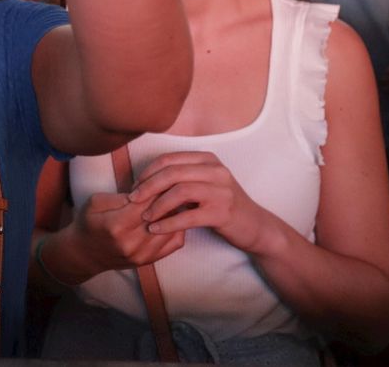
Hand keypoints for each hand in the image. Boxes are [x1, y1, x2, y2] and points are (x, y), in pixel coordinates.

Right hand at [59, 190, 185, 277]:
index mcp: (116, 225)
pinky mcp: (149, 261)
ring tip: (177, 198)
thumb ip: (120, 197)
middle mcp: (132, 243)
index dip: (156, 187)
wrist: (85, 254)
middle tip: (175, 184)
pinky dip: (177, 227)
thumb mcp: (95, 202)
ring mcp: (142, 254)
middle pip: (161, 214)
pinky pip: (175, 242)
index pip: (146, 202)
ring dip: (176, 211)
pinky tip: (173, 216)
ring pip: (172, 228)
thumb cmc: (88, 223)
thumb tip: (145, 193)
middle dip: (169, 197)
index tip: (164, 176)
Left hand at [131, 151, 280, 256]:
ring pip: (180, 191)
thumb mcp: (204, 184)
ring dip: (157, 205)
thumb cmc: (222, 205)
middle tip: (133, 200)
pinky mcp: (223, 212)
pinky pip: (189, 216)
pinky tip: (156, 229)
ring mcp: (221, 190)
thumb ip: (181, 179)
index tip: (135, 186)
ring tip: (145, 216)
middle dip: (147, 186)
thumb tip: (145, 182)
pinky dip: (168, 222)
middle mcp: (215, 170)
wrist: (256, 226)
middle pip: (172, 172)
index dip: (148, 172)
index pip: (169, 159)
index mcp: (207, 159)